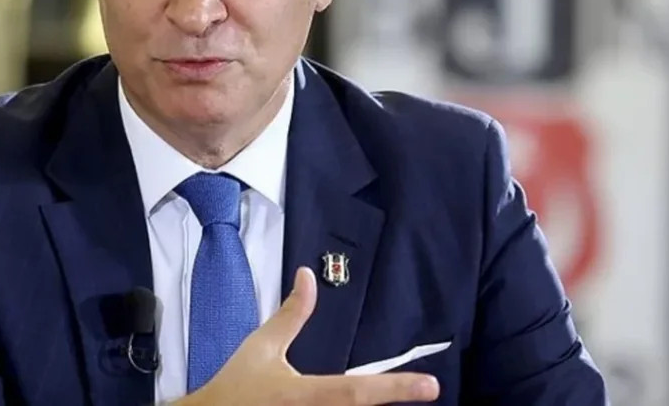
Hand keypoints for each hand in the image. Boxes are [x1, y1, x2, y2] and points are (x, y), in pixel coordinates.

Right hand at [180, 267, 439, 404]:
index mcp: (304, 394)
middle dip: (391, 399)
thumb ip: (292, 314)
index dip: (396, 388)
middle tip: (426, 389)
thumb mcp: (262, 346)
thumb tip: (308, 275)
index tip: (432, 385)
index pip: (357, 391)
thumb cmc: (236, 385)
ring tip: (400, 395)